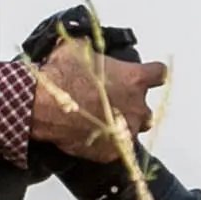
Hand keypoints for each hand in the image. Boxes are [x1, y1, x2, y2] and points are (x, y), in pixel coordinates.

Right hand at [30, 33, 162, 162]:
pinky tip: (90, 136)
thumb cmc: (61, 77)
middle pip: (147, 108)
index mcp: (134, 80)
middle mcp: (136, 107)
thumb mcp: (76, 50)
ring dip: (123, 126)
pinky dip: (105, 143)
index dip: (151, 74)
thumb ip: (91, 50)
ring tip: (103, 122)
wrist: (42, 106)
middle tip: (114, 103)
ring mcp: (125, 132)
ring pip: (134, 130)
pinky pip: (114, 148)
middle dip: (133, 106)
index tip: (145, 76)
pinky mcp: (111, 152)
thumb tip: (85, 47)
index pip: (159, 74)